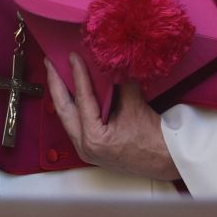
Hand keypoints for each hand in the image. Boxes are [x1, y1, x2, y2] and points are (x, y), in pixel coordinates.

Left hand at [43, 53, 178, 181]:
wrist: (166, 160)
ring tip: (57, 73)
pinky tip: (71, 91)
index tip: (72, 56)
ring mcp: (86, 149)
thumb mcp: (135, 105)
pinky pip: (76, 123)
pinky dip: (73, 106)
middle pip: (64, 109)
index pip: (82, 99)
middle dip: (55, 84)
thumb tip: (109, 64)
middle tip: (50, 62)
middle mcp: (84, 146)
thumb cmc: (153, 139)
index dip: (77, 74)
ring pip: (67, 117)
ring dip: (62, 95)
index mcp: (93, 138)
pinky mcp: (91, 148)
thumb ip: (119, 83)